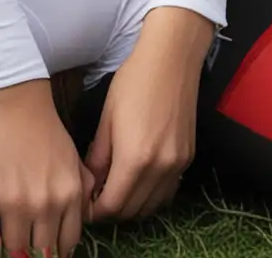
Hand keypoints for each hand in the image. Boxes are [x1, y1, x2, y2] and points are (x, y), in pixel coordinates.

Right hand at [0, 79, 91, 256]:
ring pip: (11, 252)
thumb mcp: (74, 158)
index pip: (67, 244)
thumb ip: (82, 190)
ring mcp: (13, 205)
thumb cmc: (44, 128)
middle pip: (40, 253)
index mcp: (70, 194)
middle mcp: (45, 204)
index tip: (45, 249)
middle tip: (25, 249)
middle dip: (32, 255)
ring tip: (3, 244)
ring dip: (7, 252)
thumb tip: (82, 218)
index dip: (56, 251)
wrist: (12, 101)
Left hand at [84, 6, 211, 222]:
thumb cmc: (133, 82)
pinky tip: (139, 180)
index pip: (111, 207)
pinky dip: (151, 195)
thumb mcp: (106, 120)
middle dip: (110, 210)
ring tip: (116, 189)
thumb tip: (88, 186)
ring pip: (152, 206)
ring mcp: (178, 164)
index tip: (83, 204)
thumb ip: (97, 159)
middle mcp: (160, 168)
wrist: (172, 59)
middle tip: (96, 197)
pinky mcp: (188, 156)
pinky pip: (168, 191)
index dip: (93, 211)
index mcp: (135, 159)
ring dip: (132, 205)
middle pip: (131, 211)